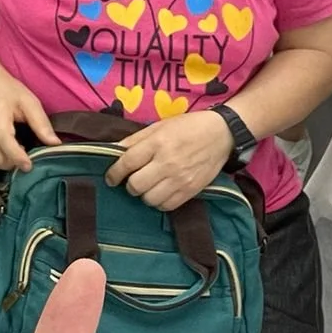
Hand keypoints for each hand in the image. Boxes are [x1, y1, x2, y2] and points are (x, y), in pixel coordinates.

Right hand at [0, 69, 57, 172]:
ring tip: (16, 149)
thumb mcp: (31, 102)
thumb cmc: (11, 92)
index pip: (4, 139)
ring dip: (5, 161)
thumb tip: (55, 144)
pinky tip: (5, 146)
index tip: (29, 165)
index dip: (17, 156)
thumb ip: (42, 123)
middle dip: (12, 163)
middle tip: (25, 157)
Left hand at [105, 109, 233, 210]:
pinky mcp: (191, 191)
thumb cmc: (187, 127)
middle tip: (132, 180)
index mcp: (157, 143)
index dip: (114, 172)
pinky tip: (160, 192)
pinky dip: (159, 202)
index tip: (110, 178)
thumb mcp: (159, 126)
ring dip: (144, 194)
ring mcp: (180, 179)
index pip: (127, 162)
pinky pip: (166, 206)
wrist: (221, 134)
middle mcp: (167, 163)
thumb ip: (136, 139)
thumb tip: (114, 151)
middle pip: (136, 185)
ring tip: (148, 186)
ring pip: (149, 199)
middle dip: (129, 185)